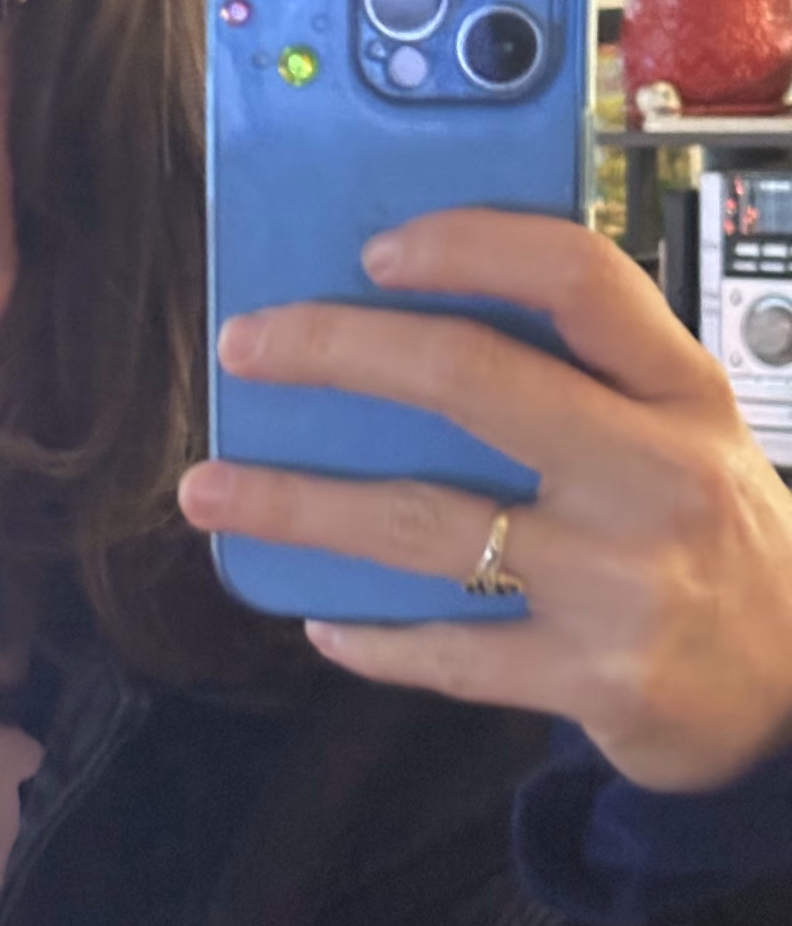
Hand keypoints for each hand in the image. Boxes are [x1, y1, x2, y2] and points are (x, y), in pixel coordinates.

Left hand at [175, 209, 791, 793]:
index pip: (578, 278)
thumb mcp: (686, 433)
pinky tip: (319, 621)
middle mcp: (657, 472)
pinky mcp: (596, 678)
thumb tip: (396, 323)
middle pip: (472, 380)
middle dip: (336, 353)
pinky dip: (372, 640)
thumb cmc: (715, 536)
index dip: (469, 246)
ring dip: (296, 506)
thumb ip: (580, 377)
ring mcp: (625, 580)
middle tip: (243, 347)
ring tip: (209, 491)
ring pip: (424, 524)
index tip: (373, 249)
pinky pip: (448, 652)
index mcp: (682, 390)